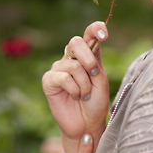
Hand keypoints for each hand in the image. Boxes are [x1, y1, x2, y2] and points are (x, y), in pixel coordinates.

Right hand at [42, 22, 108, 152]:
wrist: (88, 123)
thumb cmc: (97, 101)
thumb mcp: (101, 80)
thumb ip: (95, 62)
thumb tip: (90, 45)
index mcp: (88, 54)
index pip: (89, 33)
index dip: (95, 28)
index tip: (104, 34)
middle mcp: (72, 58)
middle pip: (76, 42)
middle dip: (88, 59)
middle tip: (94, 74)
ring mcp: (59, 68)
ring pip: (73, 65)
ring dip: (85, 83)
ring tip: (85, 94)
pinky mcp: (49, 80)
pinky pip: (63, 78)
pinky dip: (75, 89)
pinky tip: (75, 96)